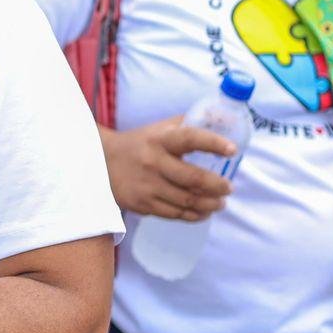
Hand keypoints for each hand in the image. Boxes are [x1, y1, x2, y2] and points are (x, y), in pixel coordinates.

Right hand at [101, 116, 234, 219]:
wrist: (99, 163)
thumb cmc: (139, 144)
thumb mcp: (158, 129)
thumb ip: (186, 123)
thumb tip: (219, 116)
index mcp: (159, 139)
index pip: (189, 138)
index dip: (213, 143)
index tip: (232, 150)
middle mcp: (153, 162)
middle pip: (193, 179)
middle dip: (218, 186)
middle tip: (229, 188)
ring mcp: (147, 186)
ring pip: (187, 201)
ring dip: (210, 204)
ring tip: (220, 202)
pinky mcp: (143, 204)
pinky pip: (175, 214)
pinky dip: (194, 215)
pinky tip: (203, 212)